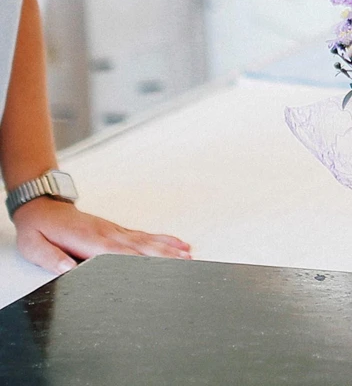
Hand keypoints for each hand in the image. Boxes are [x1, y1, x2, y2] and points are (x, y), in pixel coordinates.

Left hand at [12, 198, 190, 273]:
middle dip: (164, 256)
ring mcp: (115, 230)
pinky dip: (163, 239)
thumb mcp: (34, 246)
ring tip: (188, 255)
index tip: (158, 271)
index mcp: (89, 241)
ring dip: (168, 247)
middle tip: (186, 264)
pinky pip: (144, 235)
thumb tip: (67, 268)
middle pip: (141, 247)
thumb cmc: (39, 228)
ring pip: (147, 240)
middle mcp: (107, 234)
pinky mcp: (117, 230)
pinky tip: (177, 244)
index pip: (119, 255)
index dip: (140, 264)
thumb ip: (51, 258)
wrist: (42, 207)